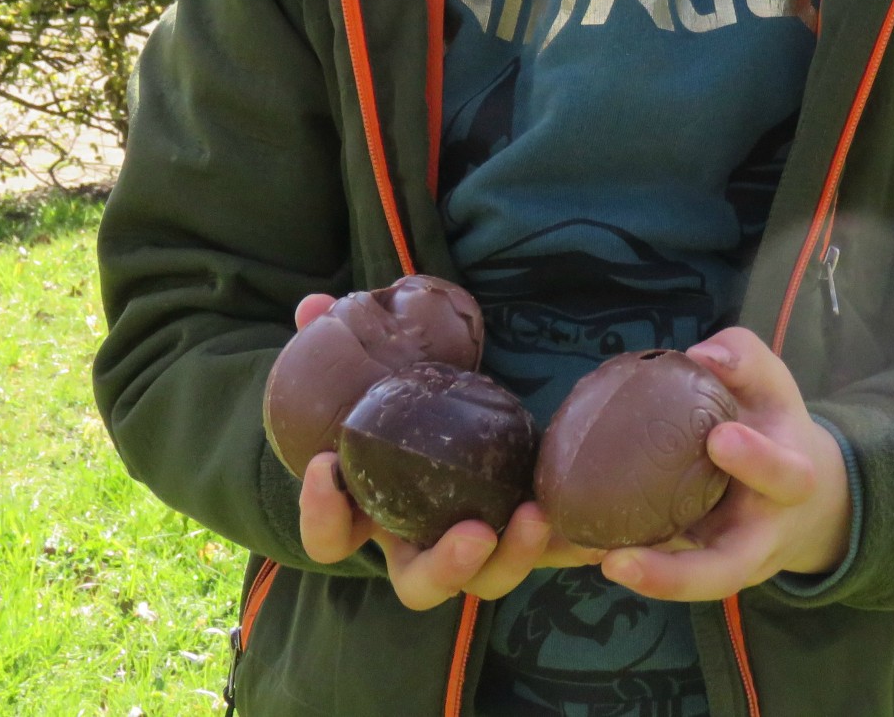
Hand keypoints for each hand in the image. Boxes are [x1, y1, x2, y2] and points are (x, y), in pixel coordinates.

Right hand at [289, 292, 603, 610]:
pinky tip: (581, 525)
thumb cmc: (404, 395)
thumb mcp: (375, 366)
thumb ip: (339, 340)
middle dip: (445, 567)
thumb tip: (312, 308)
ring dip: (512, 556)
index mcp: (371, 512)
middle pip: (420, 586)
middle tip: (473, 534)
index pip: (330, 539)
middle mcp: (418, 542)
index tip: (326, 465)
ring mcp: (471, 543)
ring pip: (487, 578)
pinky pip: (542, 550)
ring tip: (534, 515)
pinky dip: (561, 543)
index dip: (321, 514)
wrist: (460, 407)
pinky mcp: (520, 528)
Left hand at [599, 326, 851, 603]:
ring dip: (652, 580)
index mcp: (790, 482)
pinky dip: (630, 564)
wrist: (798, 496)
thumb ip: (743, 358)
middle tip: (624, 553)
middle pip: (729, 569)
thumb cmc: (774, 425)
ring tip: (602, 561)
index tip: (719, 437)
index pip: (783, 476)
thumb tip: (701, 356)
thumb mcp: (770, 384)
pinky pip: (666, 574)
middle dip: (682, 568)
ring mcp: (731, 562)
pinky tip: (584, 547)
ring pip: (695, 585)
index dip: (755, 461)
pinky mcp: (700, 568)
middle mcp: (762, 537)